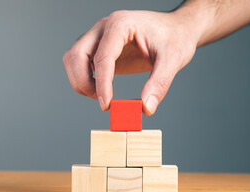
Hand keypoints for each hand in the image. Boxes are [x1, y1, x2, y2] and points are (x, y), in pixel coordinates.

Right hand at [63, 10, 201, 114]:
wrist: (177, 28)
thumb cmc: (175, 38)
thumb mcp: (173, 59)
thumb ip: (159, 84)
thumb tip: (145, 108)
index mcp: (121, 24)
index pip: (102, 56)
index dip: (101, 84)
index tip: (106, 105)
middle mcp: (104, 27)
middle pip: (76, 55)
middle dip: (83, 82)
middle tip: (103, 102)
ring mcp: (98, 36)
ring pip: (72, 58)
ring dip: (80, 81)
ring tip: (102, 96)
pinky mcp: (99, 47)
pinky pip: (80, 62)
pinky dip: (84, 78)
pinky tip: (101, 88)